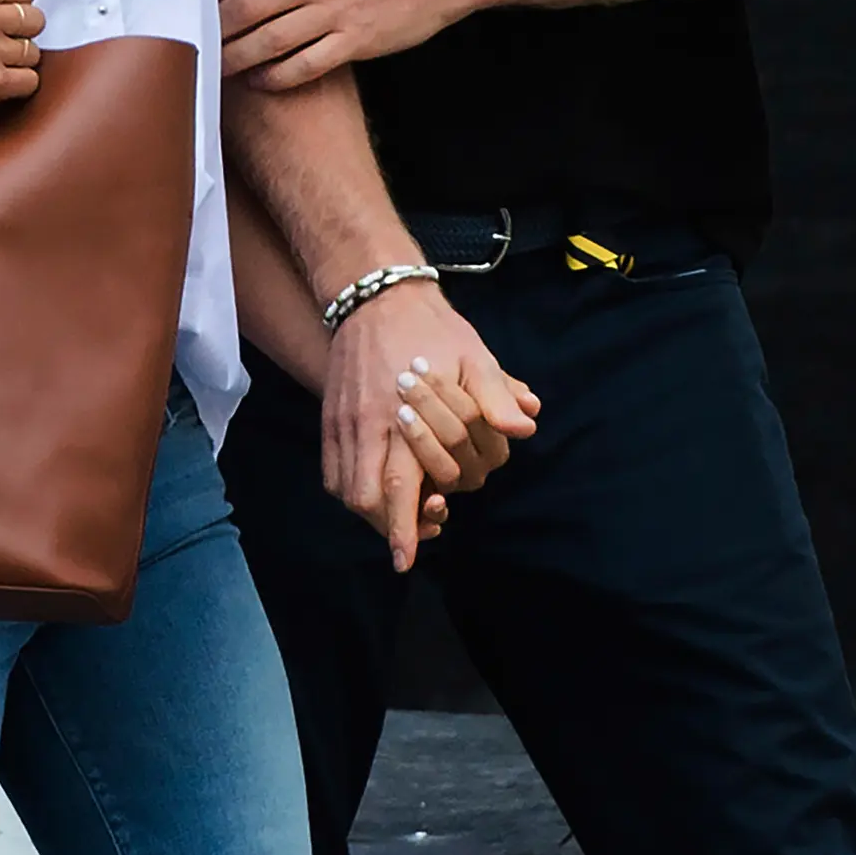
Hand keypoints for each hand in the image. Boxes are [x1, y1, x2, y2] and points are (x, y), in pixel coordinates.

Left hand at [210, 0, 465, 91]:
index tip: (182, 9)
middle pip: (245, 10)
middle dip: (213, 33)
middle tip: (187, 51)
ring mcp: (335, 10)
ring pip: (270, 41)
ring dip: (237, 60)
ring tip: (216, 71)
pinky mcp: (356, 41)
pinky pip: (306, 66)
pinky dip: (278, 78)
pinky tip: (261, 81)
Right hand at [323, 280, 537, 572]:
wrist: (376, 296)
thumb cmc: (431, 329)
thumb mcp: (472, 353)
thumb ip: (494, 394)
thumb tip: (526, 426)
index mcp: (401, 415)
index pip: (398, 486)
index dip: (404, 528)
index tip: (410, 559)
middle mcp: (365, 425)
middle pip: (364, 497)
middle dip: (385, 530)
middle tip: (407, 548)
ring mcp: (342, 421)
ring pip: (345, 488)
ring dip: (369, 513)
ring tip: (395, 522)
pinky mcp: (330, 416)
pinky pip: (332, 469)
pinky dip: (349, 490)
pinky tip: (372, 493)